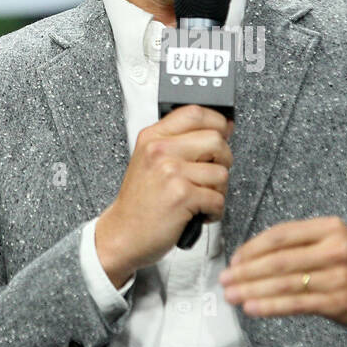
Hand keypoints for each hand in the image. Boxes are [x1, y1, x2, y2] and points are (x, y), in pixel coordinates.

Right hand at [96, 104, 234, 283]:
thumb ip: (179, 142)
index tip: (223, 132)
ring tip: (200, 198)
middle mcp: (160, 151)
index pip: (195, 112)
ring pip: (222, 172)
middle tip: (211, 174)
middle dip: (223, 160)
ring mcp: (171, 172)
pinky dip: (214, 211)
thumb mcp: (149, 160)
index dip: (218, 121)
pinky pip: (218, 199)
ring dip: (218, 191)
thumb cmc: (140, 202)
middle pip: (216, 139)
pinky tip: (198, 212)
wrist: (122, 234)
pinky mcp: (182, 196)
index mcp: (153, 137)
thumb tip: (223, 127)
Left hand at [220, 216, 346, 332]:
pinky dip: (271, 306)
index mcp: (329, 227)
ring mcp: (337, 277)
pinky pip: (297, 304)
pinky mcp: (338, 302)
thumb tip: (251, 257)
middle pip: (279, 260)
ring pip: (285, 284)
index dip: (252, 247)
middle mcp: (333, 249)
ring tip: (231, 295)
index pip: (281, 235)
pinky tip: (253, 308)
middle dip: (246, 271)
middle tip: (223, 279)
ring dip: (252, 290)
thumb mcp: (334, 239)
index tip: (234, 259)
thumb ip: (299, 244)